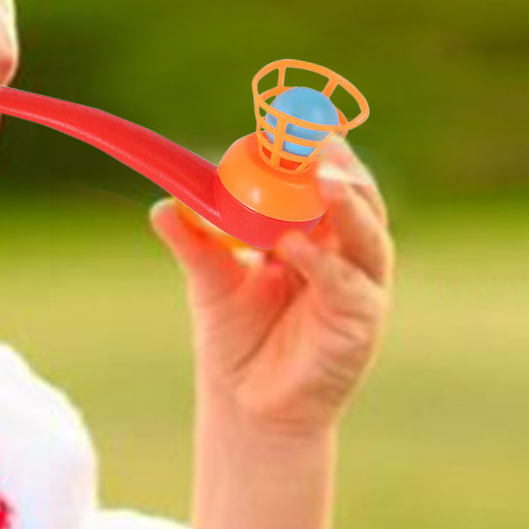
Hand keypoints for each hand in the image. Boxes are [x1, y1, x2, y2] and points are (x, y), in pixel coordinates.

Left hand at [148, 139, 393, 436]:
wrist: (247, 406)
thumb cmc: (237, 337)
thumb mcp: (209, 280)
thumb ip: (193, 242)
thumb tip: (162, 205)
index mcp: (314, 233)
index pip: (323, 180)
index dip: (313, 151)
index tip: (290, 122)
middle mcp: (344, 253)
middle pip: (357, 197)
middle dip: (339, 166)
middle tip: (315, 138)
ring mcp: (358, 287)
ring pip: (367, 234)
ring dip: (346, 203)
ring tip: (321, 177)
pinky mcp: (360, 322)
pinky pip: (346, 285)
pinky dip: (322, 263)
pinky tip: (293, 247)